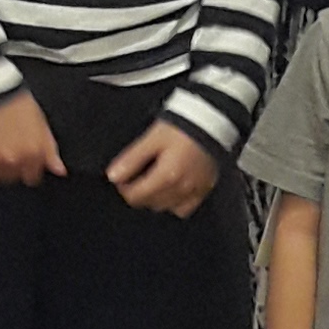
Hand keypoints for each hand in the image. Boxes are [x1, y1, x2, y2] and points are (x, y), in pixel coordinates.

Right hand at [0, 93, 60, 187]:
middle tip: (2, 146)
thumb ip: (49, 149)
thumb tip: (59, 169)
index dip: (26, 166)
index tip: (20, 157)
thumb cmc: (11, 97)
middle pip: (11, 178)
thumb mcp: (38, 120)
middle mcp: (11, 160)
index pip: (32, 177)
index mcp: (32, 152)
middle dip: (8, 165)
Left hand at [102, 121, 221, 214]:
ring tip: (152, 181)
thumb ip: (132, 159)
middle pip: (150, 203)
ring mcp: (195, 191)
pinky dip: (175, 203)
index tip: (122, 177)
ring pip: (166, 208)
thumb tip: (113, 176)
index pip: (135, 196)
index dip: (123, 188)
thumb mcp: (153, 138)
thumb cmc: (184, 126)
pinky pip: (186, 208)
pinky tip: (171, 190)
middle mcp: (181, 188)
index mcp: (166, 176)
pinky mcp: (206, 189)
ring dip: (155, 198)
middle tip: (136, 176)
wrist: (215, 120)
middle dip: (138, 192)